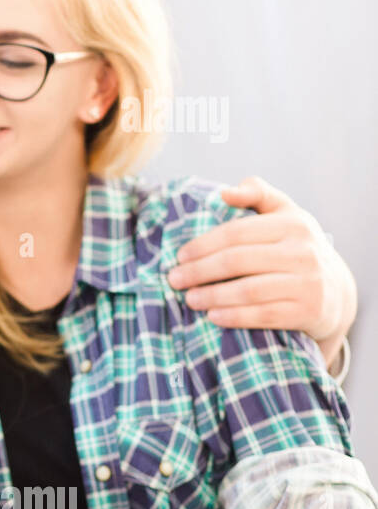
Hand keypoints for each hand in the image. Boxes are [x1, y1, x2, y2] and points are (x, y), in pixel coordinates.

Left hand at [167, 177, 355, 362]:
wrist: (334, 291)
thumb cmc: (294, 247)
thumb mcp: (284, 214)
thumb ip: (257, 194)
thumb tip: (225, 192)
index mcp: (293, 224)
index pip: (236, 232)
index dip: (202, 245)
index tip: (179, 256)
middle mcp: (303, 252)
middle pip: (237, 261)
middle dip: (199, 271)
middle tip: (174, 280)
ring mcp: (308, 283)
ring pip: (249, 290)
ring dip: (212, 296)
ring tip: (189, 299)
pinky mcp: (308, 311)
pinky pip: (264, 315)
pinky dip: (235, 317)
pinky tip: (212, 317)